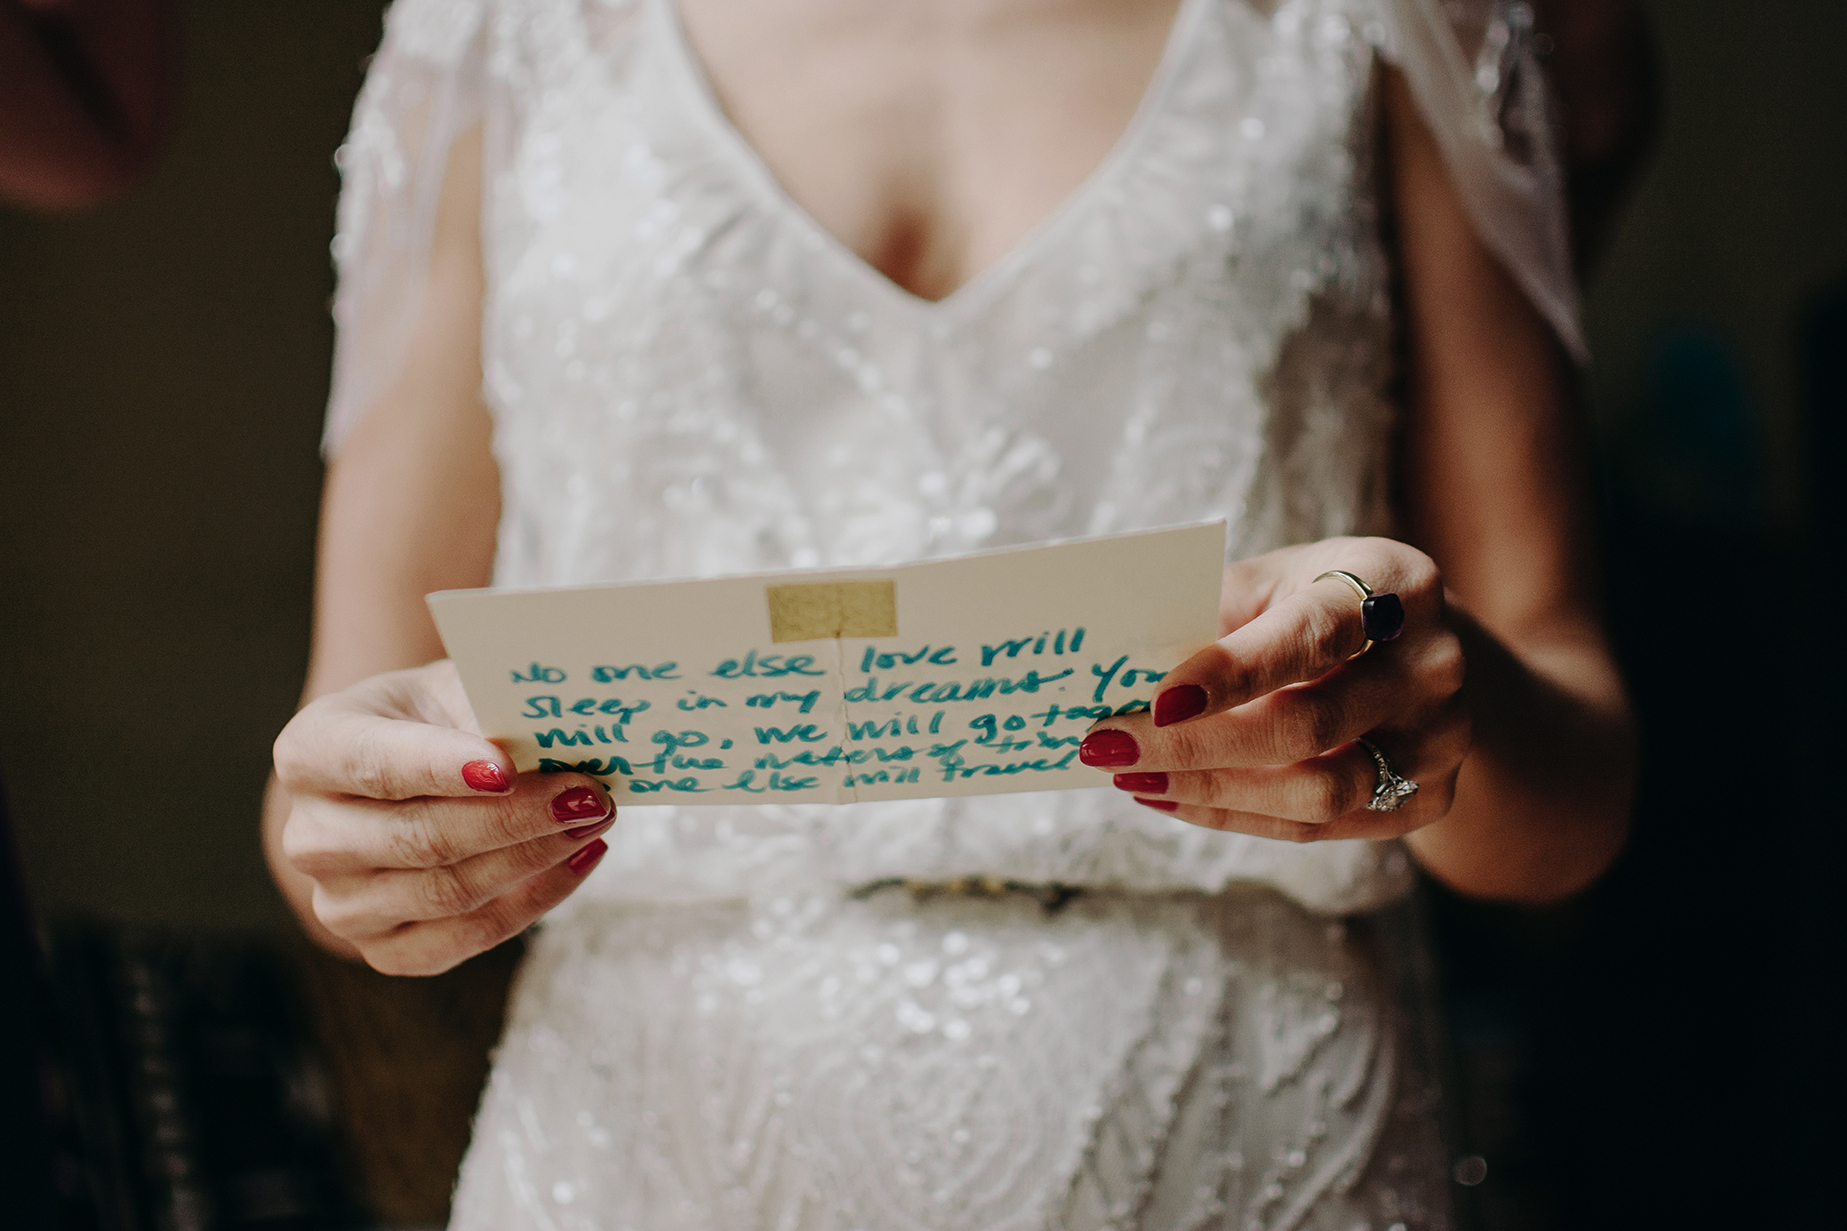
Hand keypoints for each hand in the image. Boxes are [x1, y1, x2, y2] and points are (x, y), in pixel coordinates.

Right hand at [272, 660, 612, 974]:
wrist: (402, 769)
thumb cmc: (430, 719)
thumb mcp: (451, 687)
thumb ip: (491, 709)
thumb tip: (559, 737)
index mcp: (310, 752)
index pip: (376, 765)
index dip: (441, 769)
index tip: (507, 768)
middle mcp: (310, 835)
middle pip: (420, 839)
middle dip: (515, 819)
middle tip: (588, 796)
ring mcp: (339, 902)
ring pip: (447, 894)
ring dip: (534, 858)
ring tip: (592, 819)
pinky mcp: (382, 948)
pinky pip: (465, 939)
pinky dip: (532, 901)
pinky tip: (576, 860)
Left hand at [1077, 536, 1468, 841]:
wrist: (1420, 648)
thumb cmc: (1320, 602)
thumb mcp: (1277, 579)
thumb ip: (1210, 610)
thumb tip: (1118, 665)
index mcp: (1398, 583)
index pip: (1313, 635)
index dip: (1235, 672)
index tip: (1156, 701)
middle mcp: (1433, 664)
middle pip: (1310, 725)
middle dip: (1195, 745)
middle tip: (1109, 744)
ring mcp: (1439, 739)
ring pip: (1317, 792)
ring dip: (1209, 790)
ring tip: (1132, 776)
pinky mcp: (1428, 797)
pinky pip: (1317, 826)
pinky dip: (1234, 814)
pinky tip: (1172, 796)